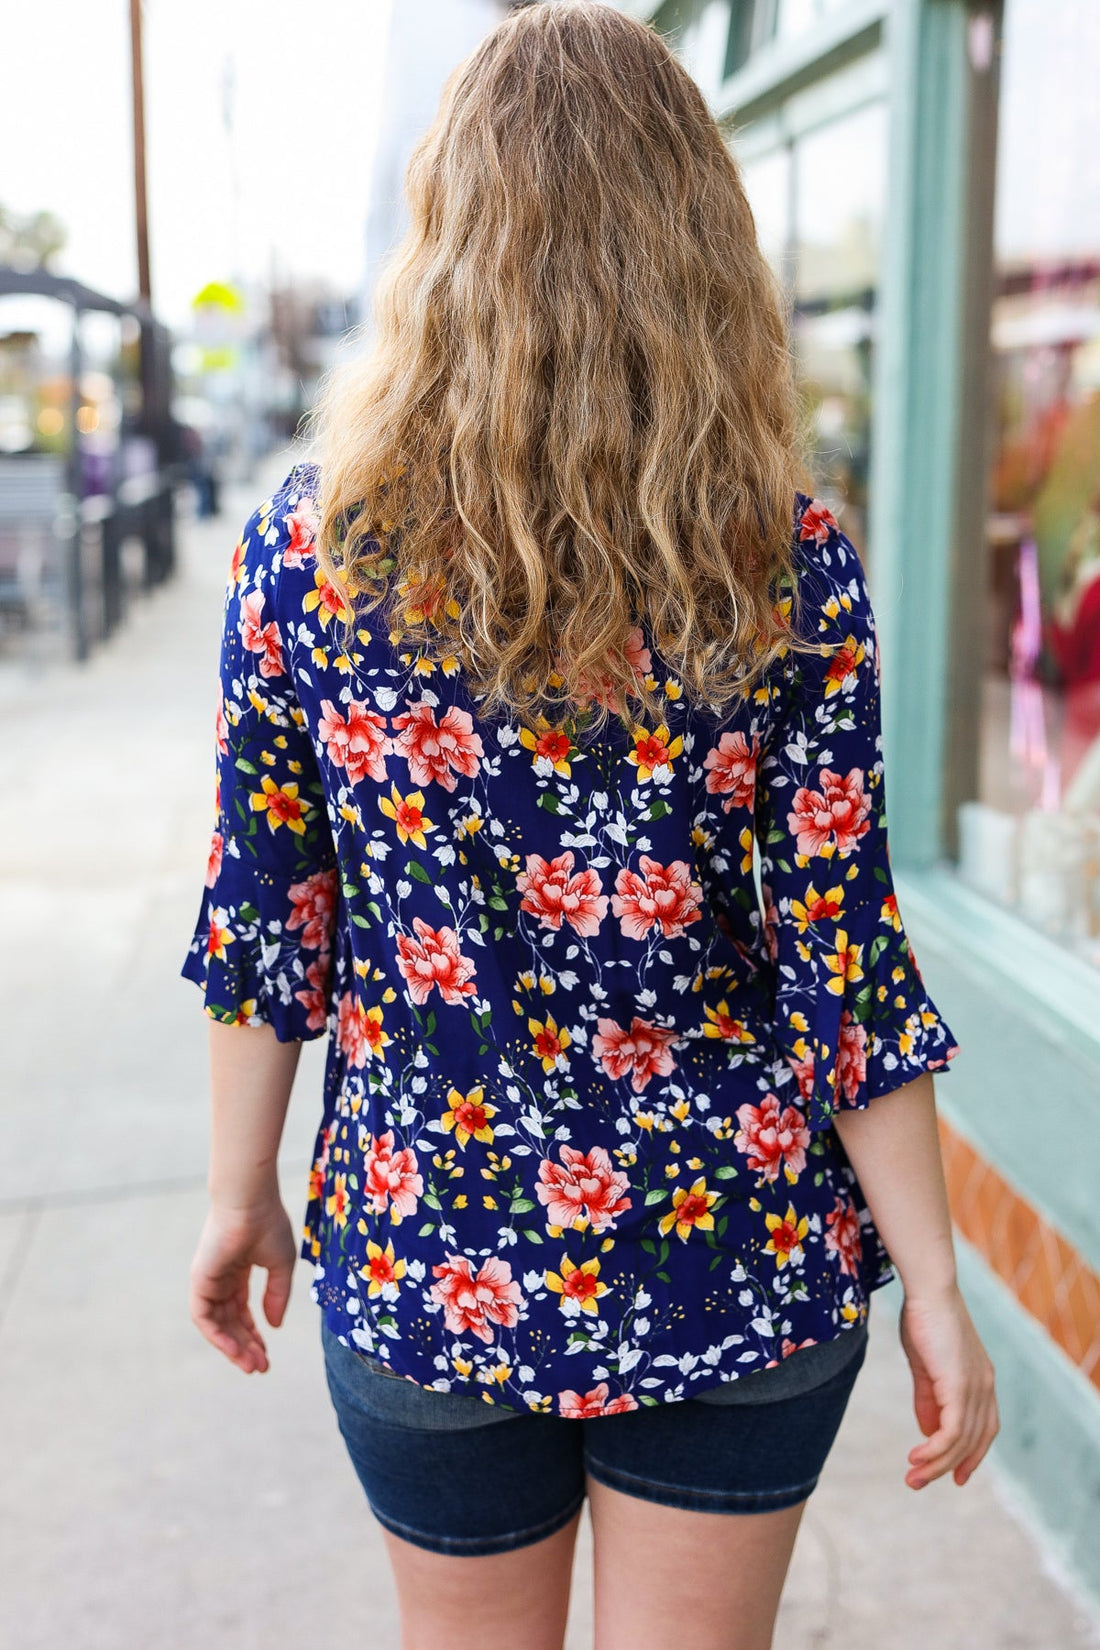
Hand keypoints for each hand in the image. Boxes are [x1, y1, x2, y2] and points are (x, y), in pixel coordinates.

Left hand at [189, 1196, 296, 1373]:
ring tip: (251, 1365)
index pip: (243, 1310)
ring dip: (233, 1347)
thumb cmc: (269, 1225)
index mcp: (239, 1271)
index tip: (268, 1354)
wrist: (250, 1203)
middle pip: (231, 1321)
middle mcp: (221, 1278)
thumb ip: (278, 1296)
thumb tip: (274, 1327)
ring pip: (217, 1324)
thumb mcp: (282, 1265)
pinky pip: (204, 1318)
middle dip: (246, 1346)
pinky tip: (235, 1350)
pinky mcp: (199, 1281)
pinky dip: (218, 1336)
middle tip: (261, 1368)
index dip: (255, 1333)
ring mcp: (208, 1281)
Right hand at [898, 1284, 998, 1489]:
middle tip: (919, 1482)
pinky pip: (952, 1431)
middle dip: (948, 1466)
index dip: (972, 1455)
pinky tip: (917, 1456)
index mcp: (980, 1380)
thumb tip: (927, 1429)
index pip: (985, 1428)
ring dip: (935, 1463)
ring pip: (961, 1441)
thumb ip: (928, 1396)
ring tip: (911, 1476)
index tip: (953, 1475)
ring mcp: (975, 1387)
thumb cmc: (924, 1318)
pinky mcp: (960, 1386)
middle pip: (974, 1441)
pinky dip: (935, 1449)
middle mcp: (985, 1387)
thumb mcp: (925, 1364)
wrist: (929, 1289)